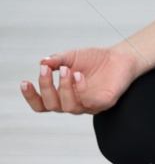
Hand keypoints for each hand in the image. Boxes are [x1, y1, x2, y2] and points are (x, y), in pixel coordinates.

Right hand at [20, 47, 141, 114]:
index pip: (41, 105)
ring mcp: (90, 105)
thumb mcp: (71, 57)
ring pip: (69, 106)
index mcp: (62, 96)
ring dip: (64, 87)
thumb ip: (57, 60)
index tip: (24, 82)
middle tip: (47, 69)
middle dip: (46, 87)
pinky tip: (79, 75)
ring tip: (67, 70)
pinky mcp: (105, 102)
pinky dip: (81, 89)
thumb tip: (42, 62)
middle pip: (52, 105)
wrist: (120, 56)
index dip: (31, 97)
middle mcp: (74, 104)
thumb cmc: (94, 59)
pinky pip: (90, 102)